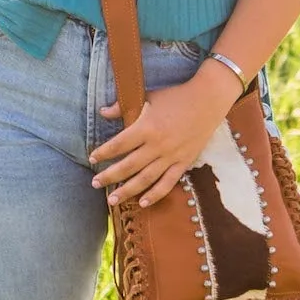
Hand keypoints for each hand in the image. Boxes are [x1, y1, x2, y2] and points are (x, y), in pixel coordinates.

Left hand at [90, 63, 243, 209]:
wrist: (208, 99)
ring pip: (145, 178)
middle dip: (110, 176)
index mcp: (147, 127)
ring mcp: (171, 156)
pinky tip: (142, 203)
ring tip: (112, 200)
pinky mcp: (184, 162)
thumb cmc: (176, 96)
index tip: (91, 158)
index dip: (103, 152)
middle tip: (95, 184)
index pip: (119, 144)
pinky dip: (155, 194)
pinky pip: (168, 182)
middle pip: (128, 165)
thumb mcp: (148, 97)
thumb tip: (102, 112)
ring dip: (127, 191)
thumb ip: (123, 106)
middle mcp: (157, 145)